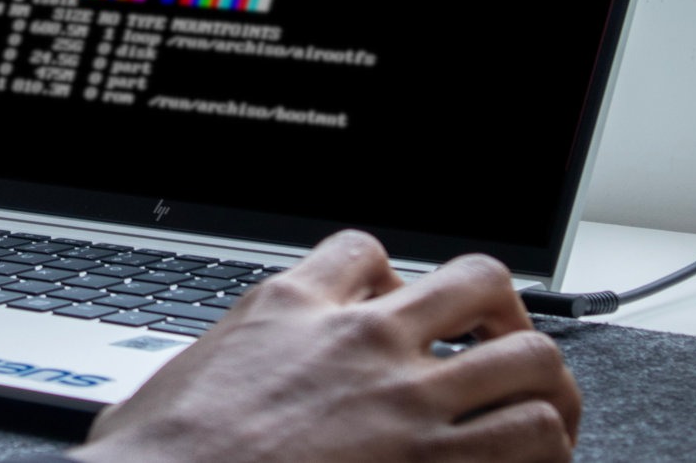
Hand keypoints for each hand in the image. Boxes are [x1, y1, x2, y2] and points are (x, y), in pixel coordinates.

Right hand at [70, 231, 580, 462]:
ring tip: (532, 408)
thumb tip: (224, 373)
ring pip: (529, 358)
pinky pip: (529, 438)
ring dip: (539, 383)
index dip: (390, 276)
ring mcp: (403, 401)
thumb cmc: (153, 456)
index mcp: (289, 305)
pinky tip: (529, 460)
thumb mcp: (181, 373)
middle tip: (492, 345)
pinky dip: (542, 447)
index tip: (393, 305)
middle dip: (499, 312)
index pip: (364, 252)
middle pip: (477, 281)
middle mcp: (358, 339)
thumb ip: (233, 353)